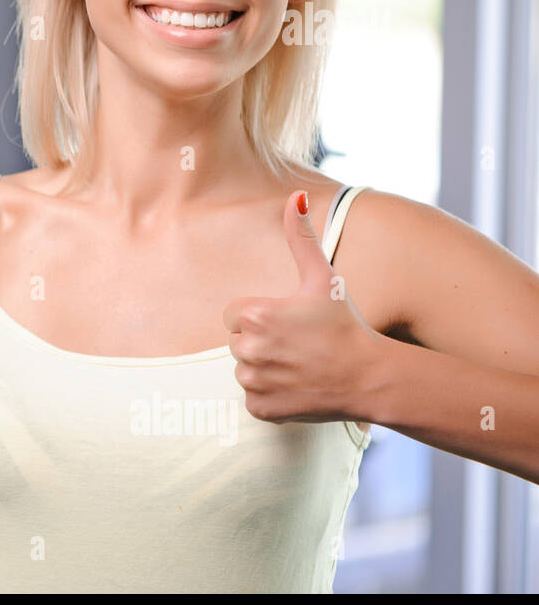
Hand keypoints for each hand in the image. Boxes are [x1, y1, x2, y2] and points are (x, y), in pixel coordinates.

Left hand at [222, 190, 384, 423]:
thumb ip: (302, 237)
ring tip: (300, 364)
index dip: (261, 316)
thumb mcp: (322, 278)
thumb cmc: (345, 324)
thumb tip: (295, 195)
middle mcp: (247, 349)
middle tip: (299, 344)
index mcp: (253, 315)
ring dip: (266, 368)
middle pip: (238, 342)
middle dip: (263, 341)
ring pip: (245, 370)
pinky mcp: (260, 408)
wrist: (370, 376)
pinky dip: (271, 394)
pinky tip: (298, 385)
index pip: (235, 314)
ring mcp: (254, 382)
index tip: (288, 321)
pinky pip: (254, 397)